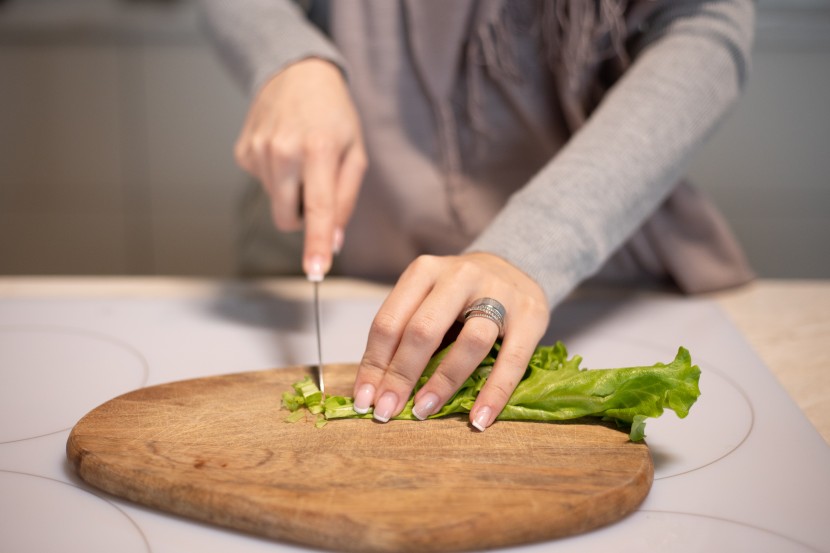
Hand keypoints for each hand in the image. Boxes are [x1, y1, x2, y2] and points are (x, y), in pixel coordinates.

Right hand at [234, 58, 366, 278]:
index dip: (317, 244)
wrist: (296, 73)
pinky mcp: (242, 153)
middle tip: (317, 183)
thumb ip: (345, 199)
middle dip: (304, 215)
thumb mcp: (355, 152)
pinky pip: (263, 186)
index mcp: (319, 149)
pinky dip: (276, 178)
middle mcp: (283, 151)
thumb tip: (334, 241)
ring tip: (301, 158)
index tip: (315, 272)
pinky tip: (283, 151)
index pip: (318, 208)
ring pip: (276, 203)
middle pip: (288, 218)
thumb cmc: (333, 115)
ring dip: (291, 192)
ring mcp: (258, 151)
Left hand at [352, 253, 548, 429]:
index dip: (373, 364)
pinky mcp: (530, 315)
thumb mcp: (427, 298)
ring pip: (470, 341)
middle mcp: (460, 275)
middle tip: (386, 411)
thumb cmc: (459, 294)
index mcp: (424, 271)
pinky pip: (511, 360)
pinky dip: (495, 392)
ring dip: (443, 381)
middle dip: (400, 375)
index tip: (364, 399)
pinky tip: (479, 418)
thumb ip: (404, 332)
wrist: (517, 266)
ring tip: (424, 411)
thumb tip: (374, 388)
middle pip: (423, 330)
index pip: (390, 321)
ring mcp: (499, 293)